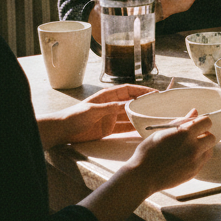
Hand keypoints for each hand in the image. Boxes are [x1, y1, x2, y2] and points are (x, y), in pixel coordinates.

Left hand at [38, 84, 155, 148]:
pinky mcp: (109, 129)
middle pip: (131, 103)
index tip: (153, 93)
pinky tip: (142, 129)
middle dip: (144, 103)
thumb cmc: (74, 116)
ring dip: (140, 116)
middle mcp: (111, 106)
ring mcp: (111, 118)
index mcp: (107, 96)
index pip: (127, 90)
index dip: (140, 90)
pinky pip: (124, 128)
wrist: (62, 130)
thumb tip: (125, 105)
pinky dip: (132, 128)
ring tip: (153, 118)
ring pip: (129, 116)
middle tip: (158, 106)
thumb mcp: (92, 110)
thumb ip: (109, 108)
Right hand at [125, 111, 217, 194]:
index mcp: (185, 134)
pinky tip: (184, 159)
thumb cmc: (148, 152)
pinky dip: (197, 158)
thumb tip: (195, 111)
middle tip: (191, 138)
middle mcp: (193, 148)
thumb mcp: (161, 132)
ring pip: (209, 150)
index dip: (201, 122)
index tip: (194, 125)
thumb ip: (181, 122)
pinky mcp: (194, 172)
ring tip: (187, 149)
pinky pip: (203, 162)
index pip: (207, 122)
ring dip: (202, 147)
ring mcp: (195, 162)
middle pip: (211, 137)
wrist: (142, 177)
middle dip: (203, 135)